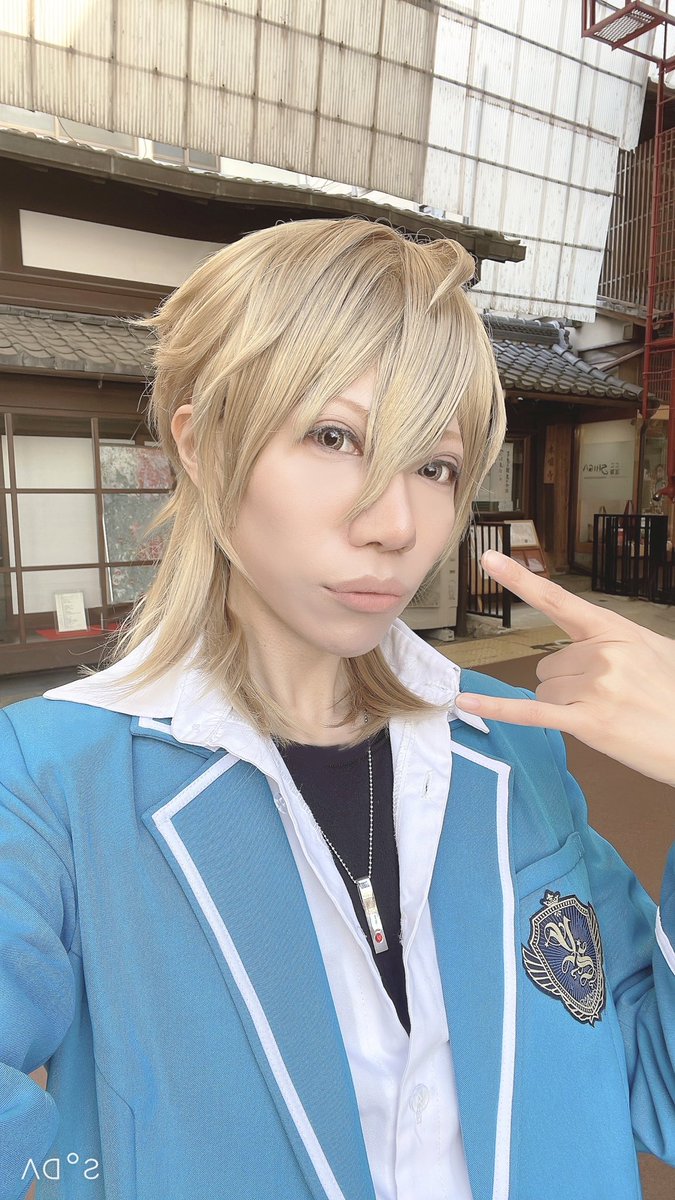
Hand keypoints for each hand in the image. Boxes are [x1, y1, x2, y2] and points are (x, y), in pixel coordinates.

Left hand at [454, 550, 674, 786]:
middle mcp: (602, 654)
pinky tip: (465, 702)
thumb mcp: (654, 651)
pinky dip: (496, 708)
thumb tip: (584, 648)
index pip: (558, 599)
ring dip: (566, 706)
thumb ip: (613, 641)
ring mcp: (595, 688)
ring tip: (609, 714)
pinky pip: (531, 712)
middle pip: (548, 664)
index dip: (520, 580)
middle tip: (610, 698)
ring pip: (544, 691)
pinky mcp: (588, 723)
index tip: (489, 558)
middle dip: (569, 683)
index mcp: (614, 630)